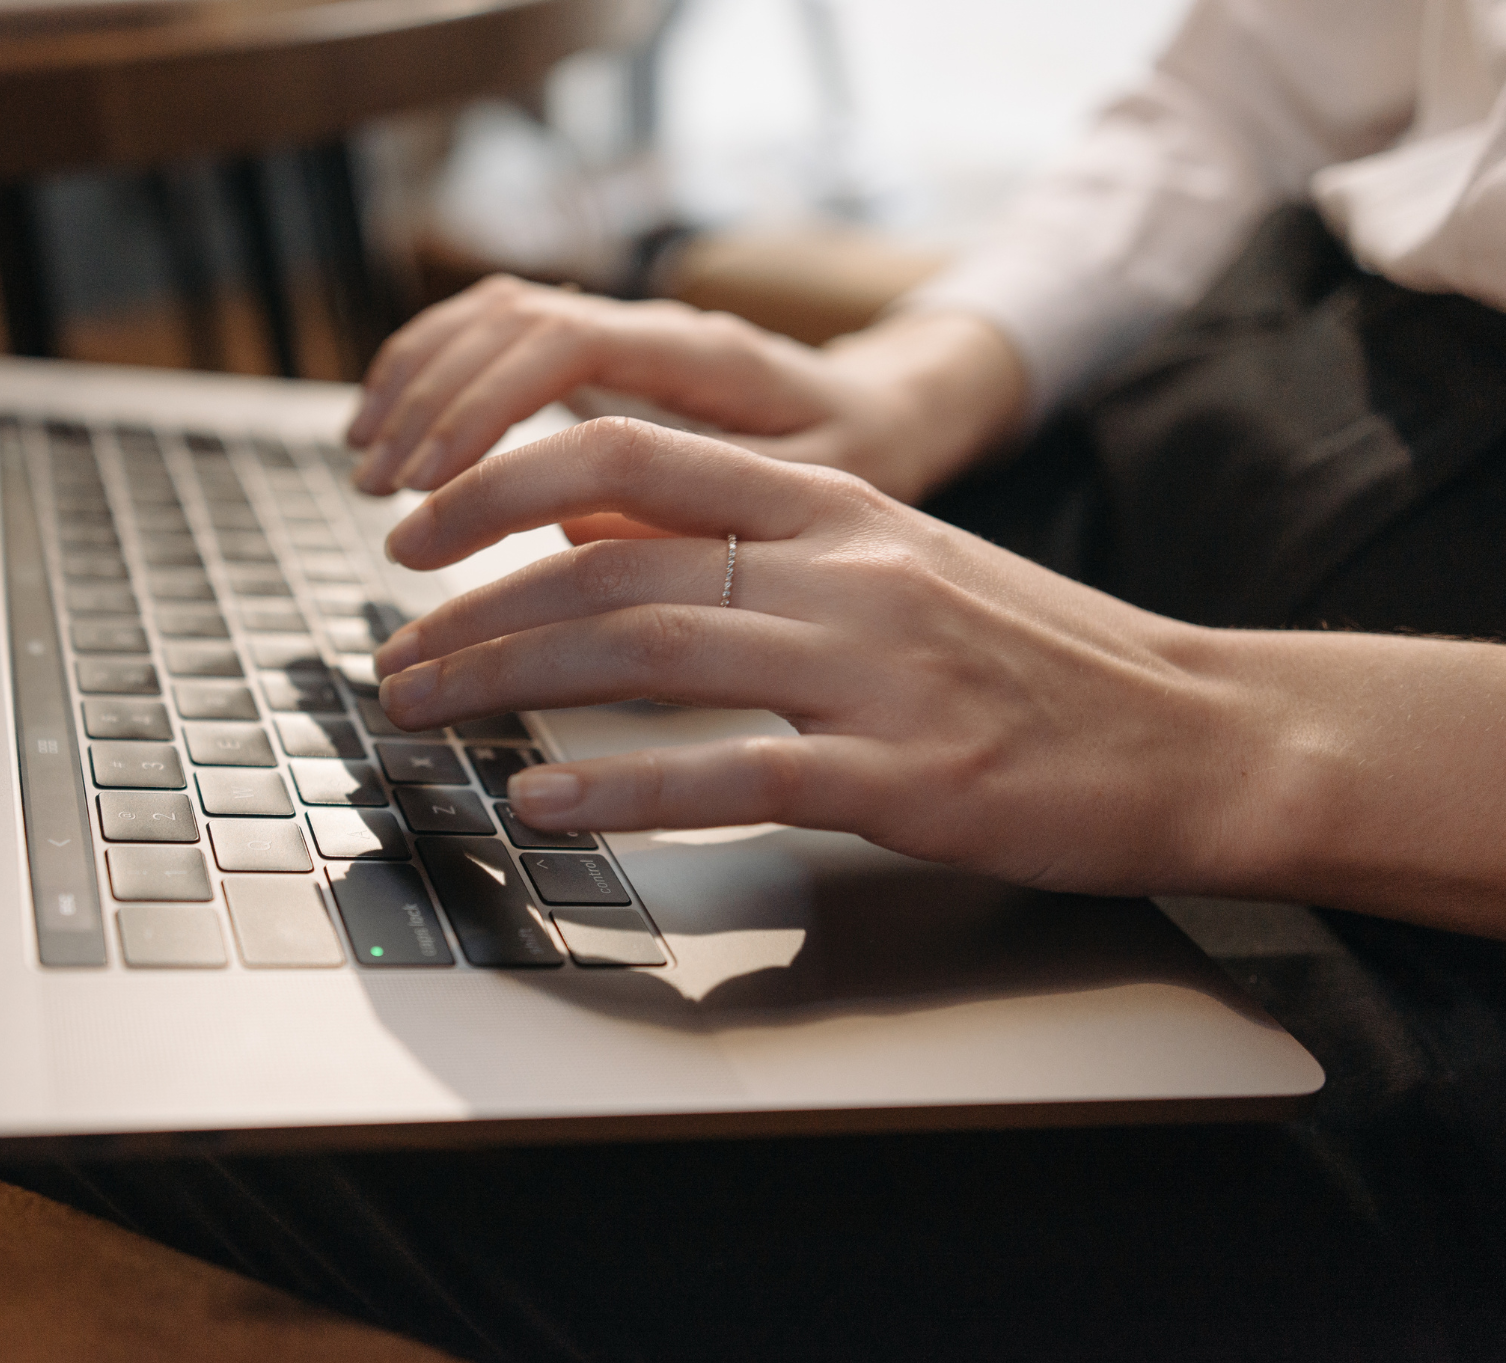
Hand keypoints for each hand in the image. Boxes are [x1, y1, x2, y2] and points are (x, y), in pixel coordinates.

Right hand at [346, 275, 1027, 504]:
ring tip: (366, 466)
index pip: (563, 350)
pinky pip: (497, 331)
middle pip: (510, 326)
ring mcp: (624, 327)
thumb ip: (705, 519)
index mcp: (707, 356)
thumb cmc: (865, 464)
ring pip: (493, 317)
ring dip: (417, 383)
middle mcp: (656, 324)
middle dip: (431, 409)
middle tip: (382, 500)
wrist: (895, 411)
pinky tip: (392, 426)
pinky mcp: (602, 347)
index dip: (481, 416)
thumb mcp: (811, 503)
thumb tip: (573, 539)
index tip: (430, 494)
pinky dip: (433, 370)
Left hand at [371, 417, 1266, 897]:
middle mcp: (839, 565)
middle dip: (472, 610)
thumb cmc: (1032, 654)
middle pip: (609, 565)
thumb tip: (598, 529)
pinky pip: (736, 773)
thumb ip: (750, 537)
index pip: (622, 460)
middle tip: (392, 659)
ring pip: (650, 651)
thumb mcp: (887, 558)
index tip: (416, 533)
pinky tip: (547, 803)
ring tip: (425, 713)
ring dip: (512, 682)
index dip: (496, 490)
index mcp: (830, 502)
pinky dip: (627, 789)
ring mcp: (873, 668)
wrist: (1198, 729)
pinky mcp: (905, 772)